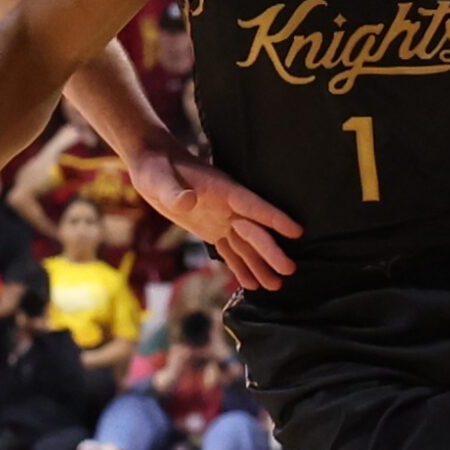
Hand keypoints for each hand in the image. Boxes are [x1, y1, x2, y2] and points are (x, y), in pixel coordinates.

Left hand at [125, 148, 301, 291]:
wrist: (152, 163)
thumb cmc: (156, 167)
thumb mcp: (159, 180)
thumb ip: (174, 192)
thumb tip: (188, 202)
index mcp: (222, 190)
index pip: (253, 205)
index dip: (275, 218)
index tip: (297, 231)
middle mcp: (227, 205)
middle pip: (253, 231)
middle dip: (270, 251)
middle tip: (288, 271)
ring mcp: (221, 218)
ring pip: (245, 244)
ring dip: (259, 264)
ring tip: (275, 286)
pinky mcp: (211, 228)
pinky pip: (229, 250)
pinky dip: (240, 266)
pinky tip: (252, 284)